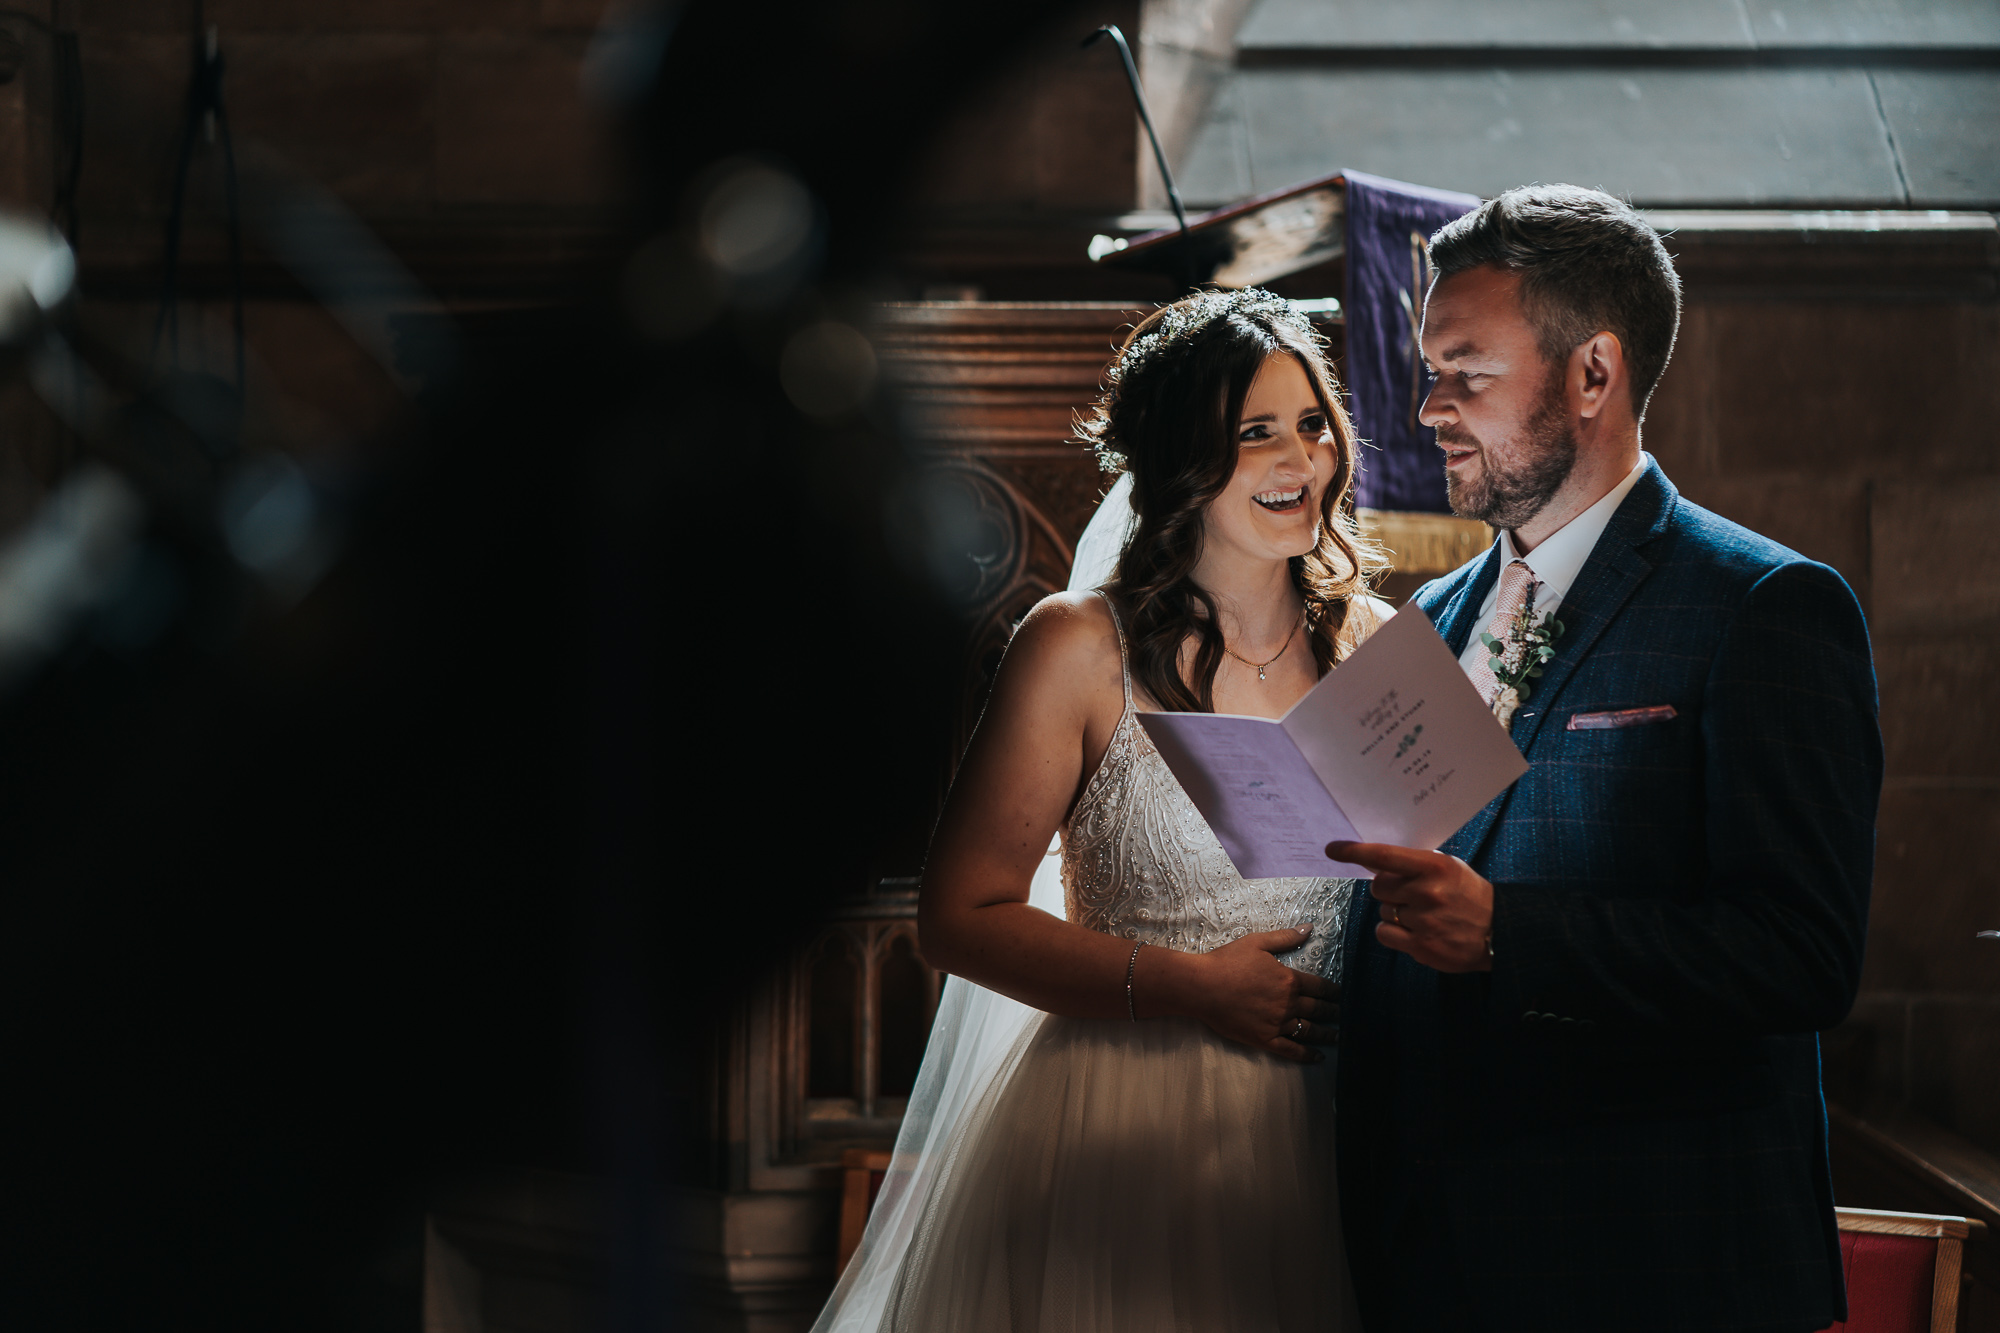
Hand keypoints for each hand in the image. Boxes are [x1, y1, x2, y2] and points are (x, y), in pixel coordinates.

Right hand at [1175, 926, 1339, 1062]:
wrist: (1201, 986)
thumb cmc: (1227, 961)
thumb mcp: (1257, 942)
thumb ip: (1285, 938)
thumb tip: (1309, 928)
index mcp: (1289, 980)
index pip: (1320, 987)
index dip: (1334, 992)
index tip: (1342, 996)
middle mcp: (1288, 1003)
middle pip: (1318, 1010)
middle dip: (1333, 1013)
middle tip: (1343, 1015)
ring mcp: (1277, 1024)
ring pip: (1309, 1031)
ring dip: (1326, 1034)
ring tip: (1337, 1036)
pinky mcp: (1264, 1039)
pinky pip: (1291, 1050)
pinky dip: (1307, 1055)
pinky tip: (1318, 1057)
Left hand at [1327, 841, 1493, 972]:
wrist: (1498, 931)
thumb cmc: (1468, 894)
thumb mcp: (1447, 868)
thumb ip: (1412, 864)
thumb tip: (1373, 861)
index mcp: (1433, 867)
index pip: (1384, 856)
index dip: (1355, 851)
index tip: (1332, 849)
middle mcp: (1427, 892)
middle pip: (1378, 887)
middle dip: (1388, 889)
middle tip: (1410, 893)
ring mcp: (1423, 921)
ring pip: (1382, 910)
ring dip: (1396, 912)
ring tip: (1423, 914)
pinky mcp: (1421, 947)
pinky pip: (1384, 933)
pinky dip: (1393, 932)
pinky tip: (1414, 930)